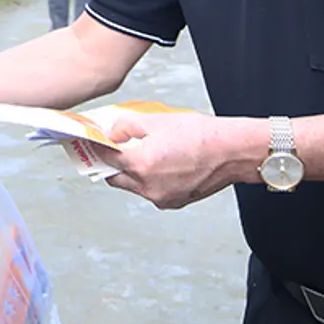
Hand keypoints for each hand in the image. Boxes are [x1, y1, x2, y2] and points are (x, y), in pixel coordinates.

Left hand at [92, 112, 228, 209]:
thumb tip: (112, 134)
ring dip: (132, 172)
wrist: (232, 152)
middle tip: (114, 149)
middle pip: (115, 178)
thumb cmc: (201, 134)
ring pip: (134, 186)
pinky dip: (150, 180)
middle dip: (112, 164)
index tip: (91, 143)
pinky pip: (152, 192)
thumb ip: (127, 127)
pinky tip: (162, 164)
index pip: (106, 158)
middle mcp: (148, 186)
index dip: (97, 149)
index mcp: (141, 163)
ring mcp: (161, 198)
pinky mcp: (173, 203)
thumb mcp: (157, 120)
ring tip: (145, 153)